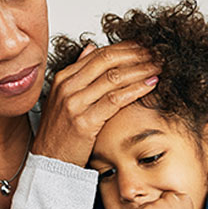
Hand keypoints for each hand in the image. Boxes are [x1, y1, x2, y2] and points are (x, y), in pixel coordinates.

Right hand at [32, 42, 159, 167]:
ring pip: (114, 78)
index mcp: (63, 79)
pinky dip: (136, 90)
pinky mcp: (84, 122)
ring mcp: (74, 104)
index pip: (99, 54)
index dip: (125, 48)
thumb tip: (91, 48)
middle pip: (108, 61)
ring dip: (140, 70)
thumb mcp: (63, 99)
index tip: (143, 46)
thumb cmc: (59, 134)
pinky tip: (150, 85)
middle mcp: (67, 87)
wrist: (49, 162)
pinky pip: (115, 100)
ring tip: (158, 67)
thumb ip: (78, 74)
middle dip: (136, 54)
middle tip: (156, 52)